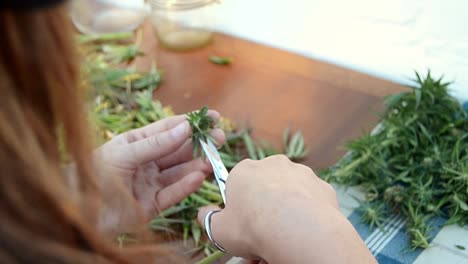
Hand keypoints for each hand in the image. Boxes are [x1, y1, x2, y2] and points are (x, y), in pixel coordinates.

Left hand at [94, 110, 224, 223]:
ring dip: (197, 165)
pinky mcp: (153, 205)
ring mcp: (151, 183)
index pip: (169, 129)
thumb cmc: (94, 174)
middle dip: (200, 144)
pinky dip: (186, 186)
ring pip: (179, 172)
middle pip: (179, 150)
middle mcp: (147, 161)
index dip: (191, 123)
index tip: (213, 117)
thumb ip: (156, 143)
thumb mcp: (124, 153)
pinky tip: (198, 177)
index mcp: (138, 143)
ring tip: (211, 161)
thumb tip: (186, 128)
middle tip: (219, 140)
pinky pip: (173, 193)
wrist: (78, 211)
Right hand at [198, 155, 374, 263]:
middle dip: (264, 211)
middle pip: (265, 190)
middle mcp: (273, 164)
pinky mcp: (322, 186)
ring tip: (284, 239)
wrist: (299, 230)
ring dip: (286, 214)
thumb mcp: (218, 229)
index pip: (238, 185)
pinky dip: (307, 216)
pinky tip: (303, 233)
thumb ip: (208, 219)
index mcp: (245, 170)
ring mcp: (301, 173)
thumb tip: (204, 214)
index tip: (243, 226)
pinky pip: (311, 203)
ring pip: (290, 196)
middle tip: (263, 237)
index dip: (240, 208)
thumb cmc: (252, 227)